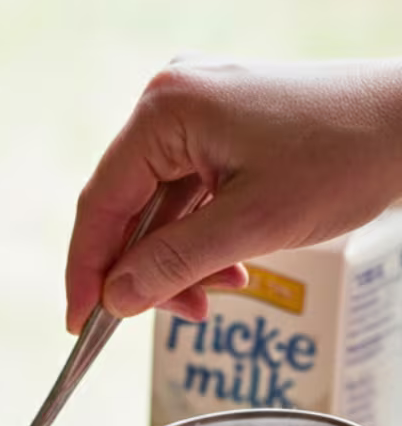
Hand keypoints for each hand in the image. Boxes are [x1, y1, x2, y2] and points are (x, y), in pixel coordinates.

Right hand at [65, 57, 401, 331]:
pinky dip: (201, 237)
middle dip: (148, 270)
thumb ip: (174, 265)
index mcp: (166, 110)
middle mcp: (171, 100)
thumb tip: (114, 300)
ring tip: (221, 292)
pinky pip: (188, 194)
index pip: (101, 202)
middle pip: (127, 206)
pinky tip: (230, 266)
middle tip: (178, 315)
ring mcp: (196, 109)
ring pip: (159, 208)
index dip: (87, 270)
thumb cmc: (344, 156)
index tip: (82, 325)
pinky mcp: (220, 124)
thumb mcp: (253, 226)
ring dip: (181, 260)